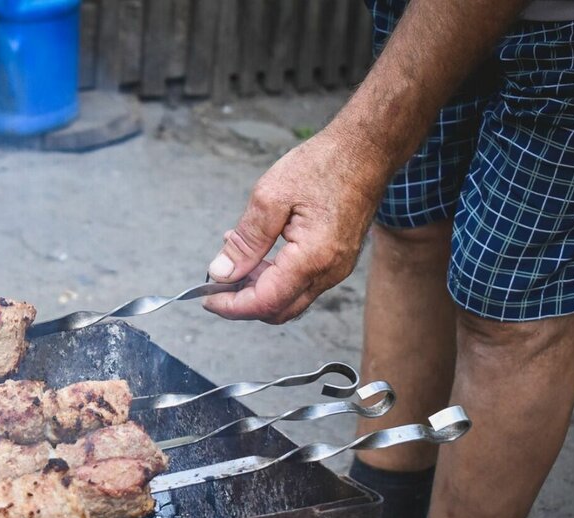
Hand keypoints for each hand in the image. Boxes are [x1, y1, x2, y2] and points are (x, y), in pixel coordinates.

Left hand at [203, 125, 387, 323]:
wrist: (367, 150)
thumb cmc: (324, 165)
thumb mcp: (270, 197)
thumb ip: (245, 242)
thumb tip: (220, 273)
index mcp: (313, 258)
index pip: (265, 302)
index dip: (231, 306)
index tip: (206, 297)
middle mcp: (330, 272)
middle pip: (278, 310)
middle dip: (243, 302)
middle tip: (217, 281)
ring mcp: (337, 268)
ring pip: (290, 299)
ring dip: (258, 287)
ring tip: (234, 256)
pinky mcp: (338, 260)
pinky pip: (302, 282)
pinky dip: (275, 276)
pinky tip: (259, 252)